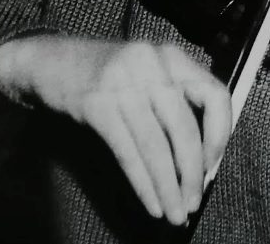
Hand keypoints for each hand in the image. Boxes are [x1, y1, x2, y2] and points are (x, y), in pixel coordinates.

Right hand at [0, 35, 231, 225]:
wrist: (49, 59)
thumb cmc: (108, 72)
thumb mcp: (148, 72)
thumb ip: (175, 101)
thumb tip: (202, 158)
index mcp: (173, 56)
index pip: (215, 94)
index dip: (220, 135)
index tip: (212, 165)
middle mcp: (152, 64)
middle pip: (184, 128)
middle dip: (192, 173)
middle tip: (193, 203)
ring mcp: (123, 82)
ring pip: (155, 146)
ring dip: (168, 187)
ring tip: (175, 213)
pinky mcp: (97, 104)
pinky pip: (127, 152)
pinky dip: (143, 184)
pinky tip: (151, 203)